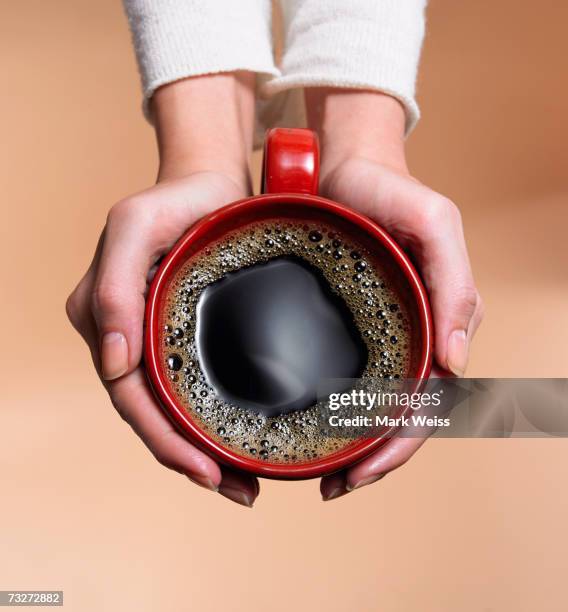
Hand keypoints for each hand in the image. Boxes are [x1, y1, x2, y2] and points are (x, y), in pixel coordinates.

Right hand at [66, 74, 260, 506]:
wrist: (210, 185)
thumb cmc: (172, 201)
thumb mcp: (134, 228)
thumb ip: (113, 288)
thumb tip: (113, 361)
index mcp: (107, 322)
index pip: (131, 398)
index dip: (165, 441)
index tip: (206, 471)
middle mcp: (130, 339)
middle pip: (155, 416)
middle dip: (190, 461)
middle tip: (237, 491)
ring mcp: (161, 341)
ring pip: (177, 411)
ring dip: (205, 453)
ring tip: (244, 484)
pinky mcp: (191, 337)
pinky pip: (199, 389)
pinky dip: (217, 422)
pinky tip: (243, 443)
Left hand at [305, 89, 483, 498]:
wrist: (346, 166)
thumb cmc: (392, 191)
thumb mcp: (434, 224)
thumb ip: (454, 286)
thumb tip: (456, 363)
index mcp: (438, 323)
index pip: (426, 402)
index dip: (398, 444)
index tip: (362, 472)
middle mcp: (412, 335)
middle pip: (398, 414)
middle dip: (373, 458)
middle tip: (333, 486)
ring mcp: (380, 331)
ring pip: (372, 403)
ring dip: (353, 444)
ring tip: (320, 474)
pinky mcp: (349, 323)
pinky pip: (346, 374)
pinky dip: (333, 409)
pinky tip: (310, 426)